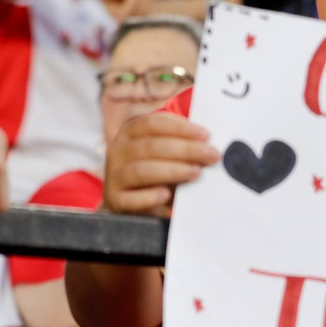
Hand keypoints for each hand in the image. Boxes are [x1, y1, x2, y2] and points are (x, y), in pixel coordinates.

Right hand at [103, 112, 219, 216]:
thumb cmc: (153, 171)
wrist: (128, 202)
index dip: (180, 128)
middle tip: (211, 155)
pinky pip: (131, 199)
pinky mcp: (116, 200)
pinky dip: (149, 197)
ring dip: (171, 170)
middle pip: (151, 146)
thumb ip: (180, 144)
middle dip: (185, 150)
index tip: (205, 135)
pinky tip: (166, 195)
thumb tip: (208, 144)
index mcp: (130, 133)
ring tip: (195, 172)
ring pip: (141, 170)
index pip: (153, 124)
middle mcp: (118, 151)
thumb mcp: (163, 153)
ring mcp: (114, 176)